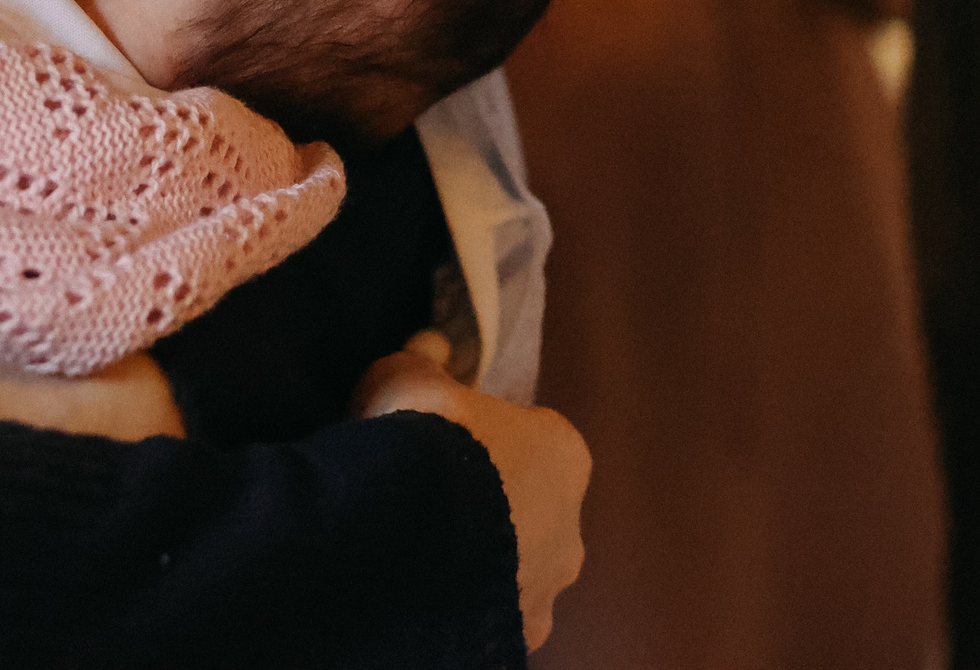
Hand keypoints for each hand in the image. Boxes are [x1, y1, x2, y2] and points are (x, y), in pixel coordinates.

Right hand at [355, 332, 589, 651]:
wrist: (407, 535)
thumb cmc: (421, 441)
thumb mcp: (408, 378)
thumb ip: (424, 360)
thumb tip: (431, 343)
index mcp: (564, 455)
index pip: (533, 444)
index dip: (485, 444)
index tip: (443, 449)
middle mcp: (572, 526)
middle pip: (532, 513)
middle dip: (492, 511)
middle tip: (431, 506)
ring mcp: (548, 587)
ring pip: (517, 572)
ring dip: (482, 565)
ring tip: (420, 556)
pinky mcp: (520, 635)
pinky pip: (493, 615)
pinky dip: (467, 606)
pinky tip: (425, 596)